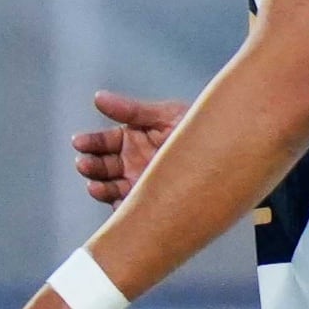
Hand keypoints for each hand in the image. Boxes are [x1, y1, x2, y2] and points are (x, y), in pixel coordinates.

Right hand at [73, 90, 186, 206]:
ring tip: (96, 186)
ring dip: (100, 188)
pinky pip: (131, 209)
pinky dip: (123, 209)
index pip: (104, 142)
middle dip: (91, 166)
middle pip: (103, 166)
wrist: (229, 152)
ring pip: (111, 188)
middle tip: (85, 165)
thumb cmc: (196, 129)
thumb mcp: (165, 115)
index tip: (79, 142)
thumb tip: (98, 98)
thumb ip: (132, 110)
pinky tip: (119, 206)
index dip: (90, 143)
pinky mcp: (151, 202)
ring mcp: (139, 183)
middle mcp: (131, 162)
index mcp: (131, 138)